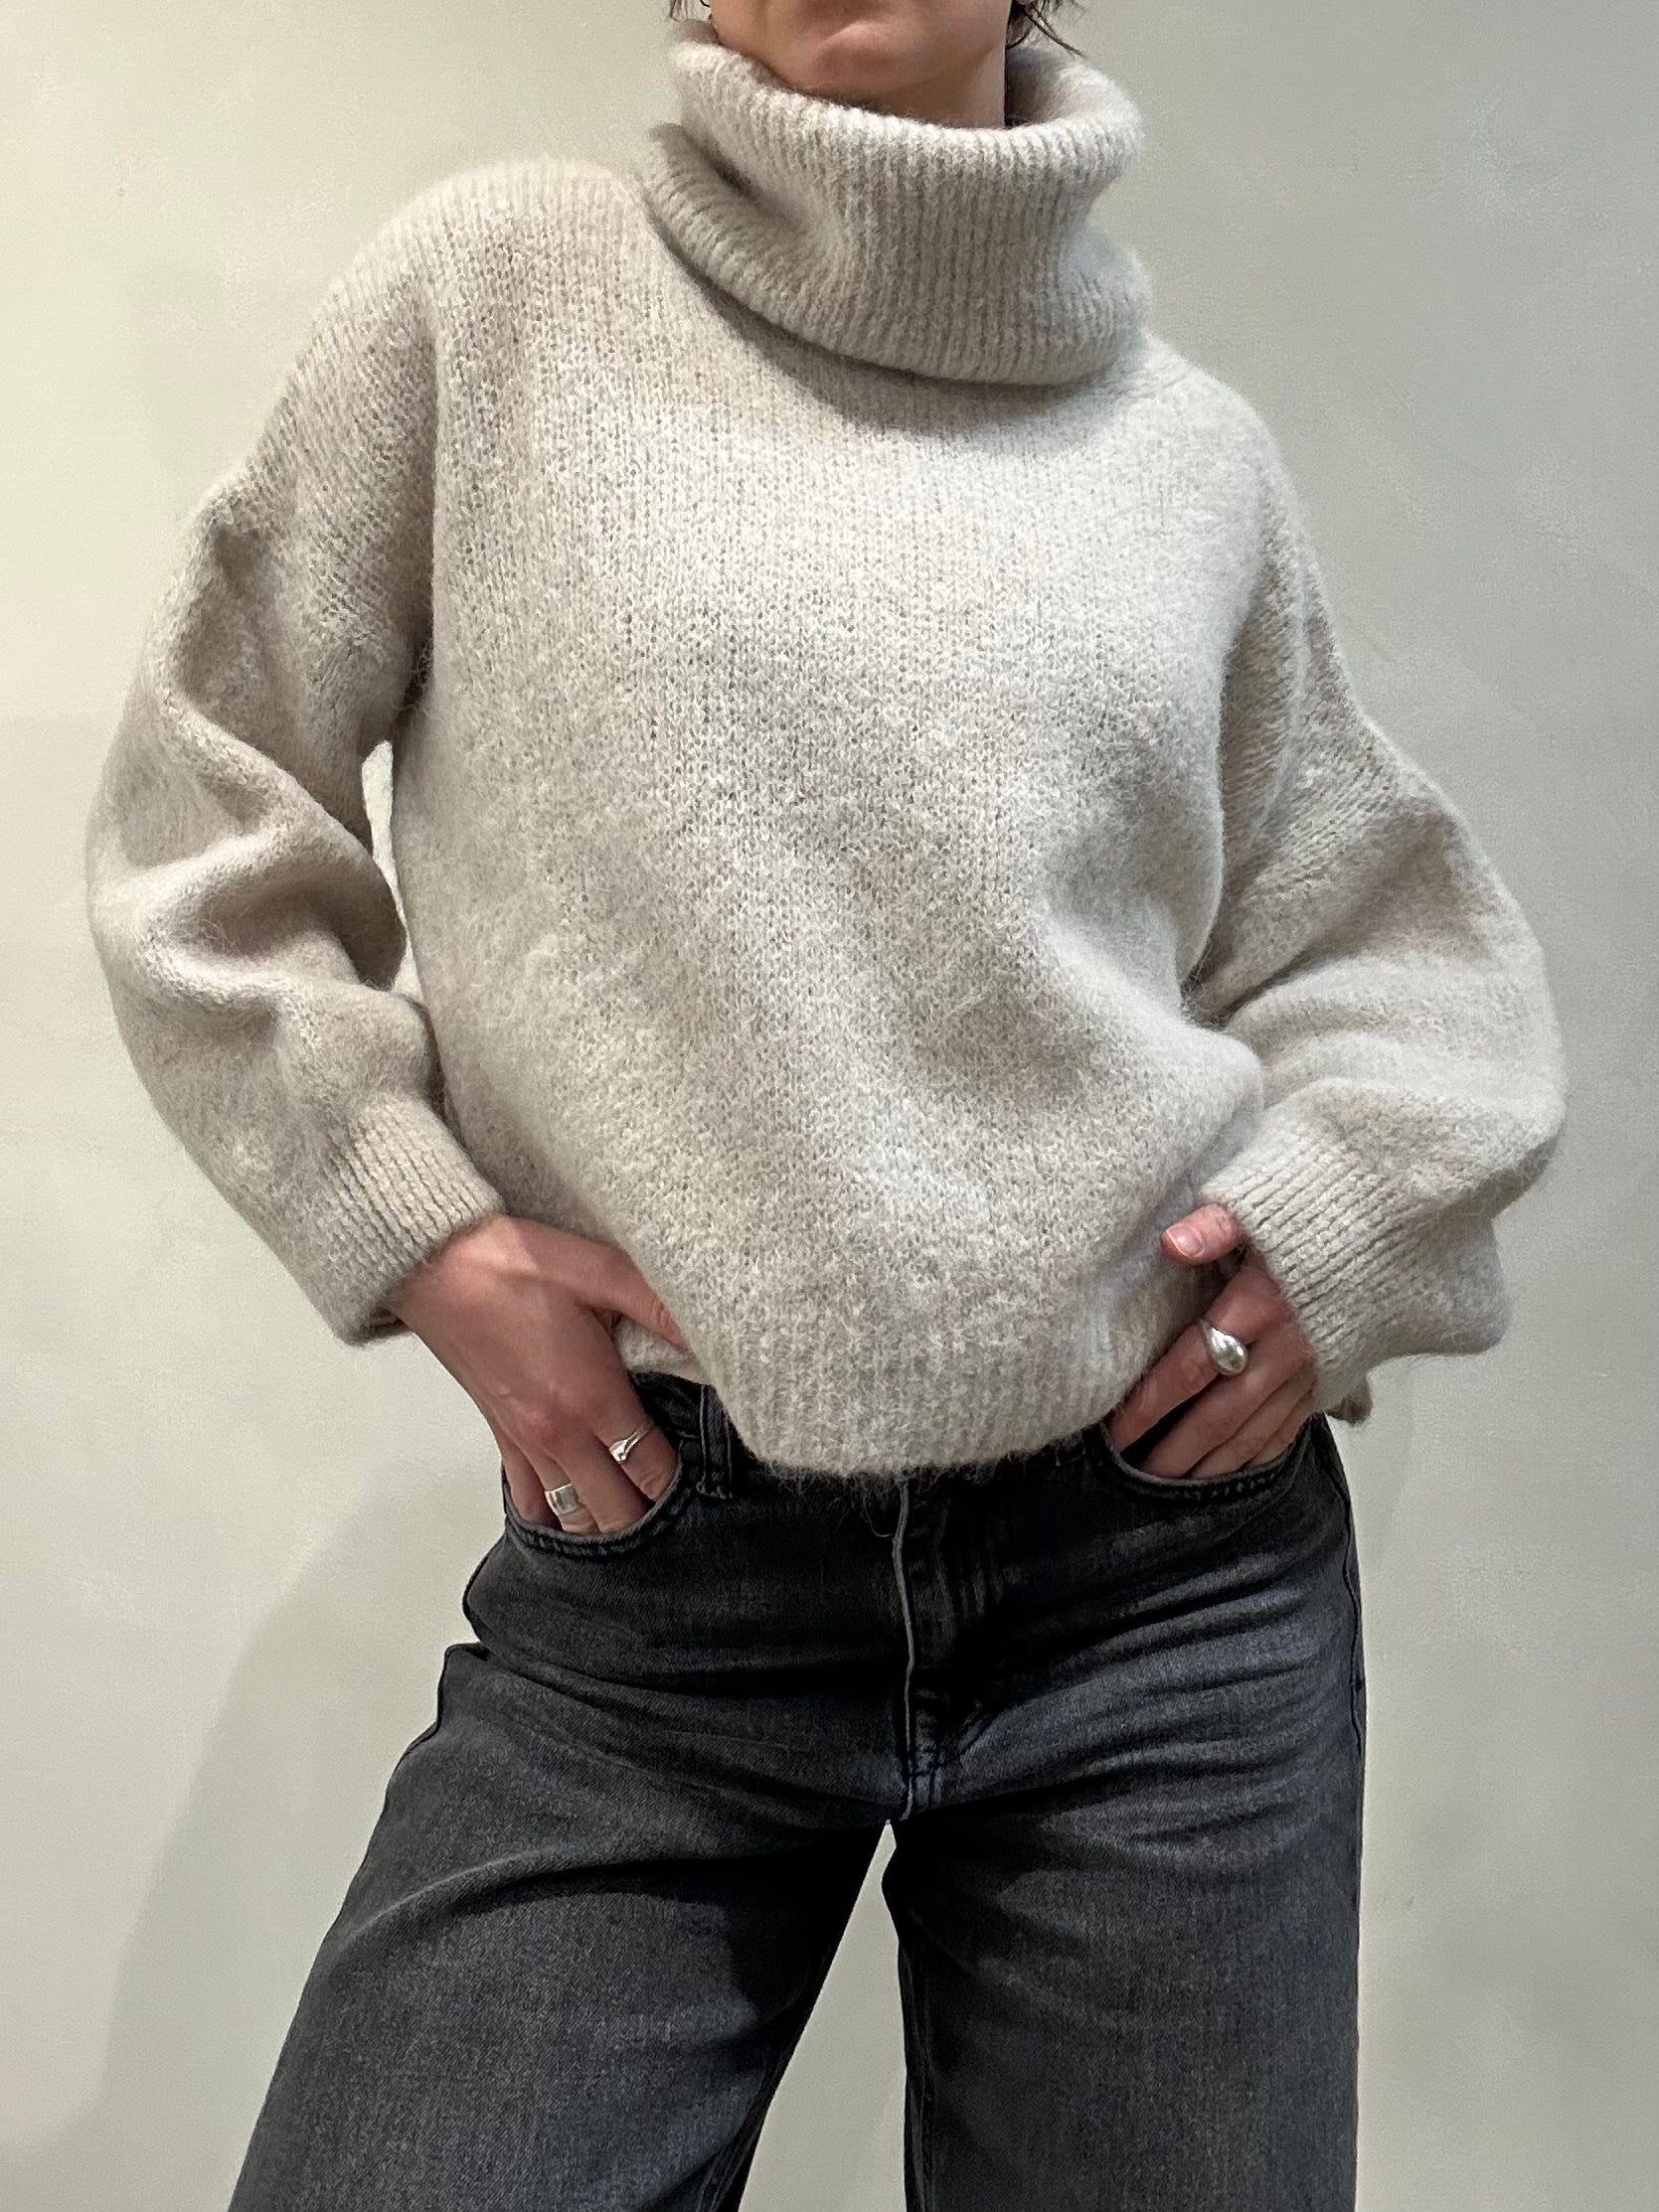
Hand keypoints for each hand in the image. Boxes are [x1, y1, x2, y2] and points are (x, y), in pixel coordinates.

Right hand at [385, 1215, 691, 1532]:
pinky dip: (554, 1514)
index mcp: (592, 1397)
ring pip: (573, 1517)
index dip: (683, 1484)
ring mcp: (526, 1441)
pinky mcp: (500, 1436)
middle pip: (615, 1513)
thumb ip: (660, 1306)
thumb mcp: (601, 1270)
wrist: (435, 1266)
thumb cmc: (513, 1264)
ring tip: (635, 1510)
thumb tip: (713, 1333)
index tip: (706, 1479)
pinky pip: (528, 1500)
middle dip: (649, 1515)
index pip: (651, 1471)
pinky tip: (575, 1507)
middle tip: (679, 1504)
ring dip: (604, 1522)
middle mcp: (559, 1433)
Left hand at [1103, 1202, 1317, 1479]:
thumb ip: (1216, 1224)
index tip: (1115, 1430)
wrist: (1406, 1215)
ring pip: (1255, 1430)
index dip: (1149, 1403)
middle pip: (1219, 1415)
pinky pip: (1294, 1425)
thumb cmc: (1323, 1201)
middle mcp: (1287, 1347)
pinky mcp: (1338, 1373)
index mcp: (1260, 1303)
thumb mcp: (1265, 1200)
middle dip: (1175, 1451)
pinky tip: (1237, 1467)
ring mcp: (1314, 1366)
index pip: (1190, 1367)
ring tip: (1177, 1487)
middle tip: (1136, 1479)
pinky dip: (1261, 1452)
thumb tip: (1171, 1245)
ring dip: (1213, 1463)